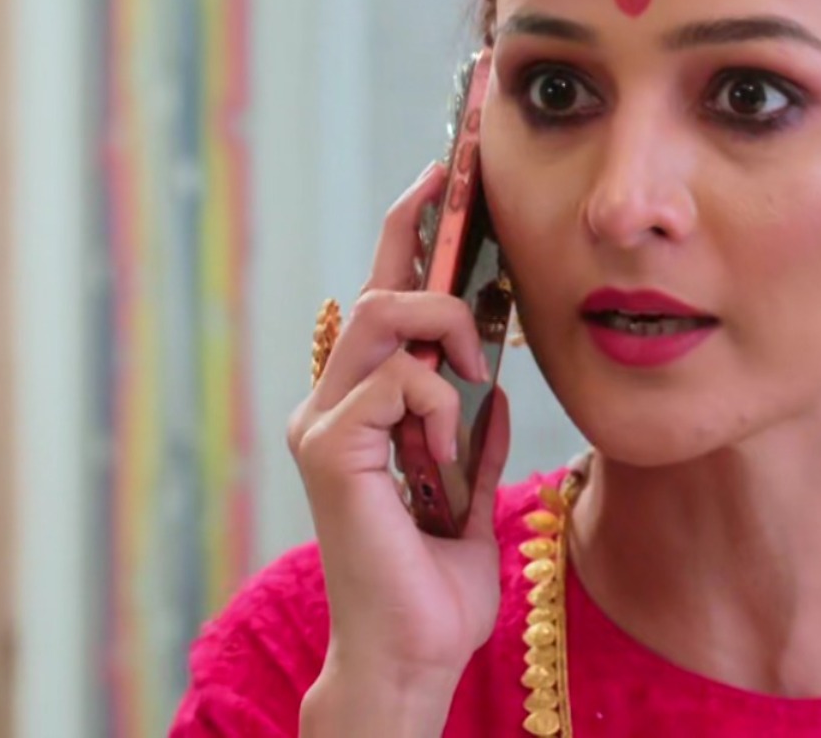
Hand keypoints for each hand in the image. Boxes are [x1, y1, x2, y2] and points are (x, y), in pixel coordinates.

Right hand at [287, 162, 511, 712]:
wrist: (416, 651)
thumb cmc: (438, 582)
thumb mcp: (472, 484)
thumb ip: (474, 429)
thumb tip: (495, 380)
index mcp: (364, 409)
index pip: (384, 297)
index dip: (412, 228)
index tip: (446, 170)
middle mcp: (332, 406)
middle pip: (380, 287)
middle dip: (434, 249)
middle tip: (486, 254)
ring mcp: (325, 425)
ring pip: (388, 317)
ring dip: (451, 339)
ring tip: (477, 385)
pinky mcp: (332, 449)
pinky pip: (402, 382)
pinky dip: (443, 406)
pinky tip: (446, 453)